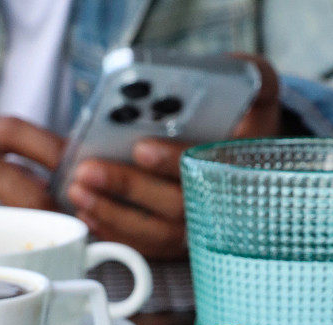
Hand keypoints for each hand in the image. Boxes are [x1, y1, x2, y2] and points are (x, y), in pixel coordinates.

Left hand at [67, 54, 279, 260]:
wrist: (241, 155)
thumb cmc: (241, 117)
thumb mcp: (254, 86)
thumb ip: (244, 73)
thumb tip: (224, 70)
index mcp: (245, 159)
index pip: (213, 165)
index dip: (175, 160)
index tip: (140, 148)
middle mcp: (225, 200)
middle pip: (178, 203)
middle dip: (130, 187)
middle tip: (89, 170)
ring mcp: (202, 225)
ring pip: (159, 230)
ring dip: (114, 212)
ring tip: (78, 188)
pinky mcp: (180, 242)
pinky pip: (146, 245)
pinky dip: (114, 229)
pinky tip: (87, 208)